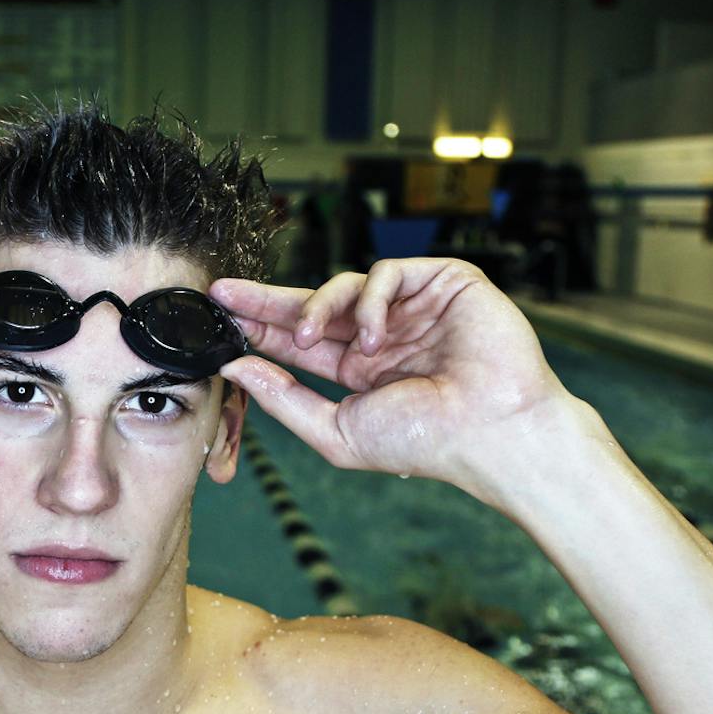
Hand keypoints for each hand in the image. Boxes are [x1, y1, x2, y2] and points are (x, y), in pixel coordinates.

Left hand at [210, 258, 572, 487]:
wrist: (492, 430)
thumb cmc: (425, 441)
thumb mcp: (337, 428)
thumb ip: (284, 399)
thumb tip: (235, 369)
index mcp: (363, 370)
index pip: (302, 340)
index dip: (261, 327)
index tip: (220, 318)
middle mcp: (386, 335)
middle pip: (316, 304)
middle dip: (267, 300)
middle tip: (224, 293)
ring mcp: (414, 307)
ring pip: (348, 283)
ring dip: (318, 307)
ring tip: (311, 340)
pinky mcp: (444, 283)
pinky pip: (388, 273)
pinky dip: (372, 300)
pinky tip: (374, 336)